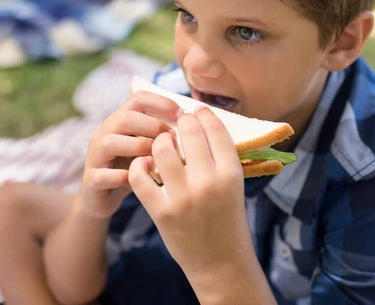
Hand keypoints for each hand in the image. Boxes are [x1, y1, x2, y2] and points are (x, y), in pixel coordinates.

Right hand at [79, 91, 182, 218]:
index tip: (182, 115)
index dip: (161, 103)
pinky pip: (103, 175)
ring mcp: (95, 156)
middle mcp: (105, 133)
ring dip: (138, 148)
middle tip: (173, 140)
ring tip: (158, 159)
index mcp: (120, 121)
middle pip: (124, 117)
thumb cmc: (134, 169)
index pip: (138, 98)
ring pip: (110, 142)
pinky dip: (125, 176)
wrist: (103, 199)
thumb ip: (163, 136)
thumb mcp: (149, 148)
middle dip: (153, 126)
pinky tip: (144, 180)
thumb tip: (196, 127)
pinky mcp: (91, 179)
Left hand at [128, 106, 255, 278]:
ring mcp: (182, 197)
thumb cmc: (229, 222)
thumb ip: (219, 160)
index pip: (216, 130)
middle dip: (182, 121)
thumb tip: (201, 125)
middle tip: (179, 122)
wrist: (220, 264)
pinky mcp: (161, 211)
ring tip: (162, 142)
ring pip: (162, 148)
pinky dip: (140, 165)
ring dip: (160, 140)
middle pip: (190, 133)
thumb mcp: (234, 188)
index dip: (205, 115)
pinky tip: (146, 164)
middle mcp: (208, 183)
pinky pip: (140, 176)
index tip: (198, 111)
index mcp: (232, 175)